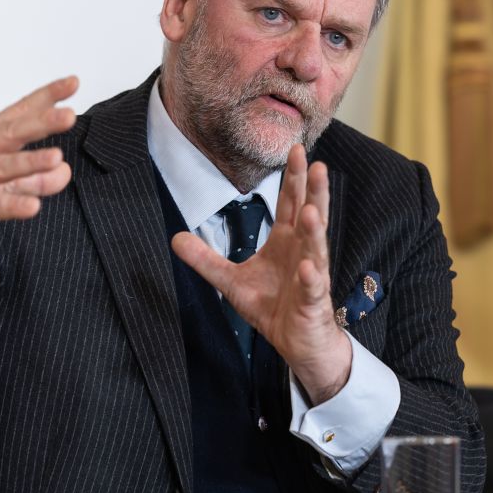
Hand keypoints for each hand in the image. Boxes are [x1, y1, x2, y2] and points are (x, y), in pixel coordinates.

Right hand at [0, 76, 78, 288]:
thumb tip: (65, 170)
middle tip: (69, 115)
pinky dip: (11, 204)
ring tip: (56, 158)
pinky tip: (32, 206)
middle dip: (41, 122)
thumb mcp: (2, 180)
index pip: (20, 112)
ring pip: (2, 166)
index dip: (46, 97)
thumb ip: (37, 176)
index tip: (73, 83)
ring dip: (29, 162)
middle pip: (12, 132)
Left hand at [170, 144, 352, 404]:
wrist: (299, 343)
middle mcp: (303, 253)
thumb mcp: (232, 281)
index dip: (292, 178)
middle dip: (313, 191)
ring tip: (313, 210)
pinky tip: (309, 268)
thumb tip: (175, 238)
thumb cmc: (274, 306)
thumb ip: (206, 260)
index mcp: (286, 242)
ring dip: (315, 231)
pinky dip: (312, 279)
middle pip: (310, 215)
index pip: (290, 203)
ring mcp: (312, 276)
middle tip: (315, 163)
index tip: (294, 149)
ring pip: (316, 249)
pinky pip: (313, 289)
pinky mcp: (313, 303)